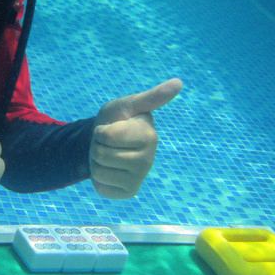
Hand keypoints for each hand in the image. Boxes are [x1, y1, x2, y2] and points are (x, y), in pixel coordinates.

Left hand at [90, 78, 182, 198]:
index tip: (112, 127)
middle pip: (101, 155)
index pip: (107, 136)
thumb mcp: (128, 105)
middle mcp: (148, 161)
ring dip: (96, 161)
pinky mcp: (128, 192)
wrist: (108, 142)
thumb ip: (152, 97)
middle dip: (97, 146)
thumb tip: (179, 82)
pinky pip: (101, 188)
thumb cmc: (119, 120)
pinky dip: (98, 178)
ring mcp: (139, 179)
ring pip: (99, 172)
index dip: (102, 131)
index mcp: (149, 136)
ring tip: (109, 154)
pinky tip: (110, 170)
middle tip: (108, 142)